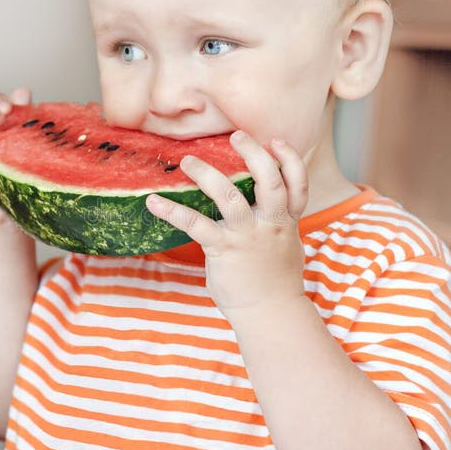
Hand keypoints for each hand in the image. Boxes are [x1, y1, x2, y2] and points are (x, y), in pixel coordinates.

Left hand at [145, 130, 307, 318]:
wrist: (270, 314)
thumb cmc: (276, 281)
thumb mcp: (286, 246)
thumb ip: (278, 223)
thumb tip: (263, 207)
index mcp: (287, 221)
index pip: (297, 184)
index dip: (291, 159)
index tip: (278, 141)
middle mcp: (270, 223)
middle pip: (270, 180)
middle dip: (255, 154)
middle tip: (237, 135)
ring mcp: (247, 236)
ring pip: (230, 195)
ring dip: (207, 174)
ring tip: (188, 160)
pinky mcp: (223, 249)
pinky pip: (195, 224)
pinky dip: (171, 211)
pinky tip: (153, 202)